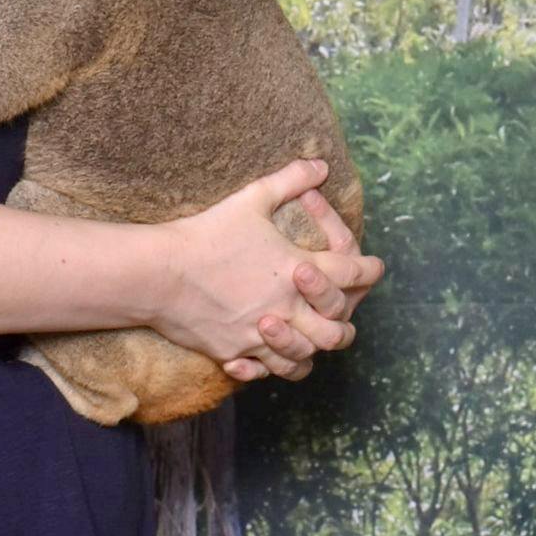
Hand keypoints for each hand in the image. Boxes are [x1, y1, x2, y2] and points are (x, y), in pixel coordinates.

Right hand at [151, 158, 383, 381]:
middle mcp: (288, 306)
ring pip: (305, 356)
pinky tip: (267, 358)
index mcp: (297, 268)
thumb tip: (320, 164)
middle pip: (337, 329)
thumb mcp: (251, 199)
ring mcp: (261, 334)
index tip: (375, 267)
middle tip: (339, 313)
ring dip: (311, 347)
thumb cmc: (206, 233)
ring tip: (307, 338)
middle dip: (344, 320)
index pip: (351, 271)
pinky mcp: (235, 351)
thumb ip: (289, 180)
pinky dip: (270, 367)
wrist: (160, 272)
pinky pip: (265, 371)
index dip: (369, 268)